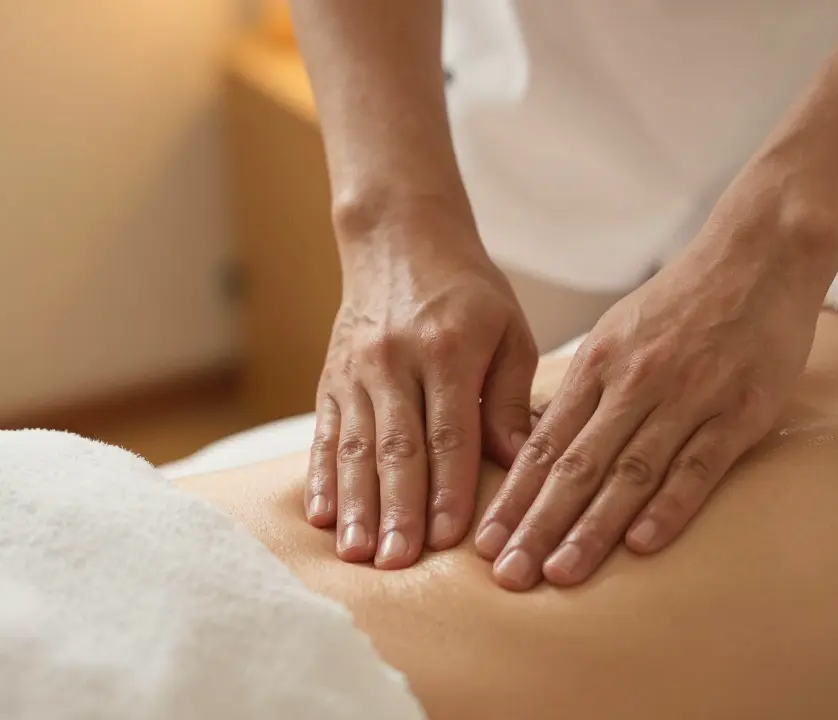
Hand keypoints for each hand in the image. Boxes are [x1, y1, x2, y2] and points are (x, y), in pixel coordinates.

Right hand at [307, 213, 537, 569]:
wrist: (399, 239)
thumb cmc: (468, 292)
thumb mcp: (507, 331)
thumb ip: (509, 398)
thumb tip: (518, 463)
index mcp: (448, 348)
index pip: (450, 431)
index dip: (448, 487)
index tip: (448, 537)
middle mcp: (395, 360)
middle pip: (397, 447)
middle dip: (397, 509)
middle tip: (397, 563)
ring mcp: (356, 370)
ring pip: (354, 447)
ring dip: (356, 505)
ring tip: (357, 553)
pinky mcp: (330, 379)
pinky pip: (323, 435)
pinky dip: (320, 478)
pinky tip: (321, 516)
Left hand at [474, 218, 837, 589]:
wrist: (760, 253)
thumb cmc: (683, 301)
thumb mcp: (618, 331)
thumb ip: (584, 388)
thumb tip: (538, 442)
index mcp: (599, 363)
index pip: (545, 443)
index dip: (514, 497)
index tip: (486, 543)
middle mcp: (635, 381)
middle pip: (577, 465)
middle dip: (537, 524)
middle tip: (508, 575)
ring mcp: (688, 396)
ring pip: (630, 472)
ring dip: (592, 528)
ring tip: (560, 574)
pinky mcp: (740, 410)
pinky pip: (699, 465)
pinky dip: (668, 506)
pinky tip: (640, 544)